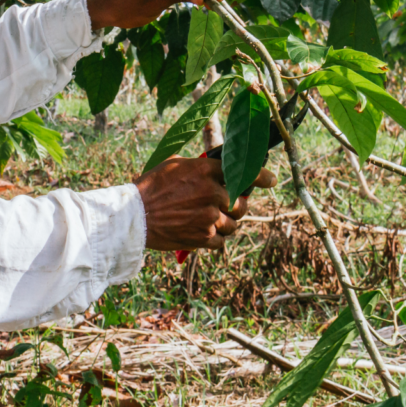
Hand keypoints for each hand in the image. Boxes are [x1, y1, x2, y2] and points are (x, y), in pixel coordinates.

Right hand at [134, 156, 275, 250]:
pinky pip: (222, 241)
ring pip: (233, 224)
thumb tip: (217, 166)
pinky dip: (215, 239)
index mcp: (205, 170)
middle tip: (224, 207)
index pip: (243, 171)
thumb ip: (199, 166)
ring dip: (224, 224)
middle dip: (235, 206)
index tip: (271, 179)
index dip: (261, 176)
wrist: (135, 215)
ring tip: (207, 221)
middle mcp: (212, 192)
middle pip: (240, 204)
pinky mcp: (204, 237)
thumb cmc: (151, 187)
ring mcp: (209, 216)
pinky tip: (201, 233)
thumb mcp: (174, 165)